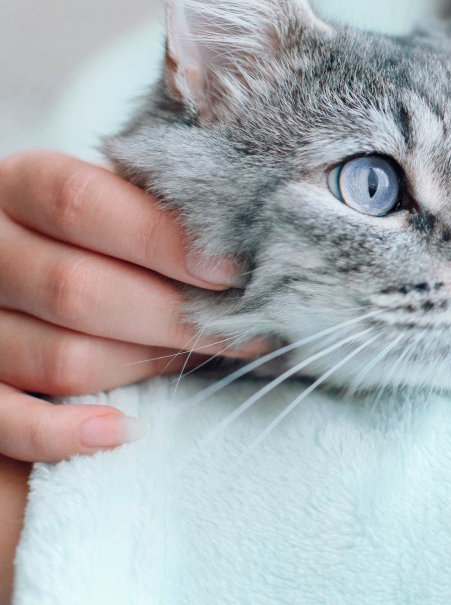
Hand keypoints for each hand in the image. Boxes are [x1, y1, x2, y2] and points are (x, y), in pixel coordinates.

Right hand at [0, 150, 254, 462]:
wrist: (26, 263)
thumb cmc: (101, 234)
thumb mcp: (118, 201)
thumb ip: (162, 213)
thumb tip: (257, 248)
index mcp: (21, 184)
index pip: (79, 202)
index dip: (161, 239)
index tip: (231, 272)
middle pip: (74, 289)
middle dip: (172, 315)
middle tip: (243, 330)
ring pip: (59, 358)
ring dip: (143, 366)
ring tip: (199, 358)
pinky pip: (5, 421)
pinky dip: (65, 433)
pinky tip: (123, 429)